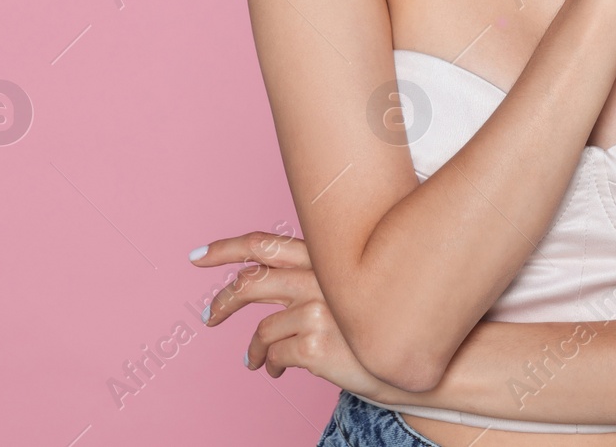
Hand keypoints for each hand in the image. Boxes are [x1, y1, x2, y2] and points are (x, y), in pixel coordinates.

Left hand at [191, 230, 394, 397]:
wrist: (418, 360)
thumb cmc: (382, 322)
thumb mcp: (346, 289)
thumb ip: (308, 280)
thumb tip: (256, 284)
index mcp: (326, 260)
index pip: (266, 244)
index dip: (226, 247)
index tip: (197, 255)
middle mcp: (320, 279)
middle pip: (252, 284)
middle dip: (224, 300)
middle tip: (210, 316)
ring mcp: (318, 312)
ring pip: (261, 329)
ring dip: (254, 348)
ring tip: (255, 360)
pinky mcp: (316, 346)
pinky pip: (274, 355)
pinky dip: (270, 365)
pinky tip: (276, 371)